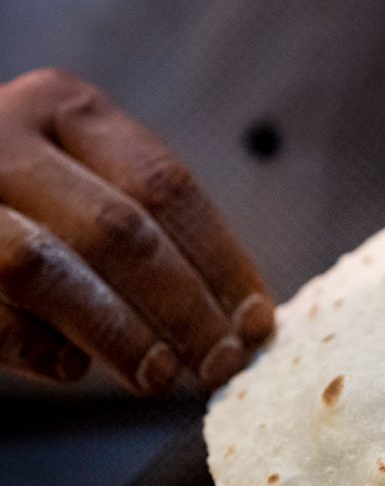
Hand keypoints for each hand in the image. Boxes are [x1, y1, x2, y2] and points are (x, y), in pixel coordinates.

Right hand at [0, 68, 273, 392]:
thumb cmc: (20, 203)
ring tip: (160, 377)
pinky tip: (72, 369)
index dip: (221, 262)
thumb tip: (243, 318)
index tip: (257, 322)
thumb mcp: (80, 184)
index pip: (167, 187)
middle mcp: (1, 134)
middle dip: (183, 309)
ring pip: (47, 270)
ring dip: (117, 334)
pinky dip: (34, 348)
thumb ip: (147, 230)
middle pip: (119, 230)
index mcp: (64, 108)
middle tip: (220, 364)